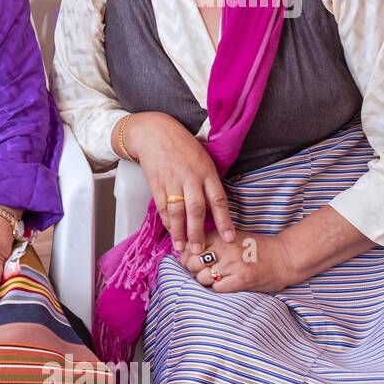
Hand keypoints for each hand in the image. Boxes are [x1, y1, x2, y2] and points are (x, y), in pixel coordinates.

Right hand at [126, 112, 235, 255]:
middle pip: (196, 210)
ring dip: (179, 232)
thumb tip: (215, 204)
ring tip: (182, 247)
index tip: (228, 238)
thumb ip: (209, 180)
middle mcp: (190, 178)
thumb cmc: (182, 145)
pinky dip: (166, 221)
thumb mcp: (203, 158)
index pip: (218, 200)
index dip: (224, 221)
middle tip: (200, 250)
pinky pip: (162, 207)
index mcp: (207, 171)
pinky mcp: (156, 184)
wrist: (154, 133)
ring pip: (177, 212)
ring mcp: (172, 182)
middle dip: (198, 232)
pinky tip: (170, 231)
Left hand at [180, 228, 298, 293]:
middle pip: (192, 263)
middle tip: (202, 272)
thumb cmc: (257, 249)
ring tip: (215, 279)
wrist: (286, 256)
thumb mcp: (233, 237)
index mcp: (221, 237)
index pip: (189, 247)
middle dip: (193, 270)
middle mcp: (224, 249)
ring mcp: (233, 265)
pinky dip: (218, 289)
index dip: (186, 257)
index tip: (190, 261)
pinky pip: (217, 288)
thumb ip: (212, 242)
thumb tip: (185, 251)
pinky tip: (226, 285)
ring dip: (205, 281)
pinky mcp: (242, 280)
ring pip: (202, 277)